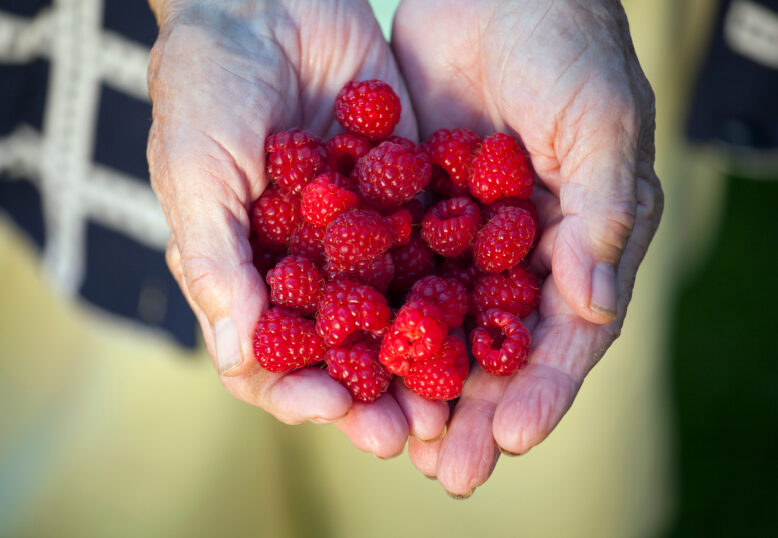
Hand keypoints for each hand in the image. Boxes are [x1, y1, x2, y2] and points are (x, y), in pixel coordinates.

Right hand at [147, 0, 446, 456]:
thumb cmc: (206, 84)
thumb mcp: (195, 171)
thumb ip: (215, 262)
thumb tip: (237, 356)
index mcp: (246, 271)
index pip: (269, 357)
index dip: (300, 391)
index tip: (336, 409)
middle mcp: (304, 264)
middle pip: (341, 351)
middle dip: (374, 394)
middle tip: (413, 431)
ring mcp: (354, 235)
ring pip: (392, 314)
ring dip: (421, 358)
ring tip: (456, 393)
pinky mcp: (400, 196)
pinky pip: (427, 249)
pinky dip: (451, 285)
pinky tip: (485, 311)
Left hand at [392, 0, 663, 494]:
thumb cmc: (566, 47)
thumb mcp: (598, 124)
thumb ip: (602, 214)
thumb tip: (592, 307)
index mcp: (579, 240)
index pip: (565, 333)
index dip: (543, 387)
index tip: (516, 437)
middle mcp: (519, 251)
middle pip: (496, 346)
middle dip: (474, 409)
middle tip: (450, 471)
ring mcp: (460, 235)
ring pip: (437, 324)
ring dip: (418, 382)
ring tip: (394, 438)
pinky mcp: (408, 209)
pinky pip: (389, 274)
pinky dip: (372, 319)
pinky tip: (350, 360)